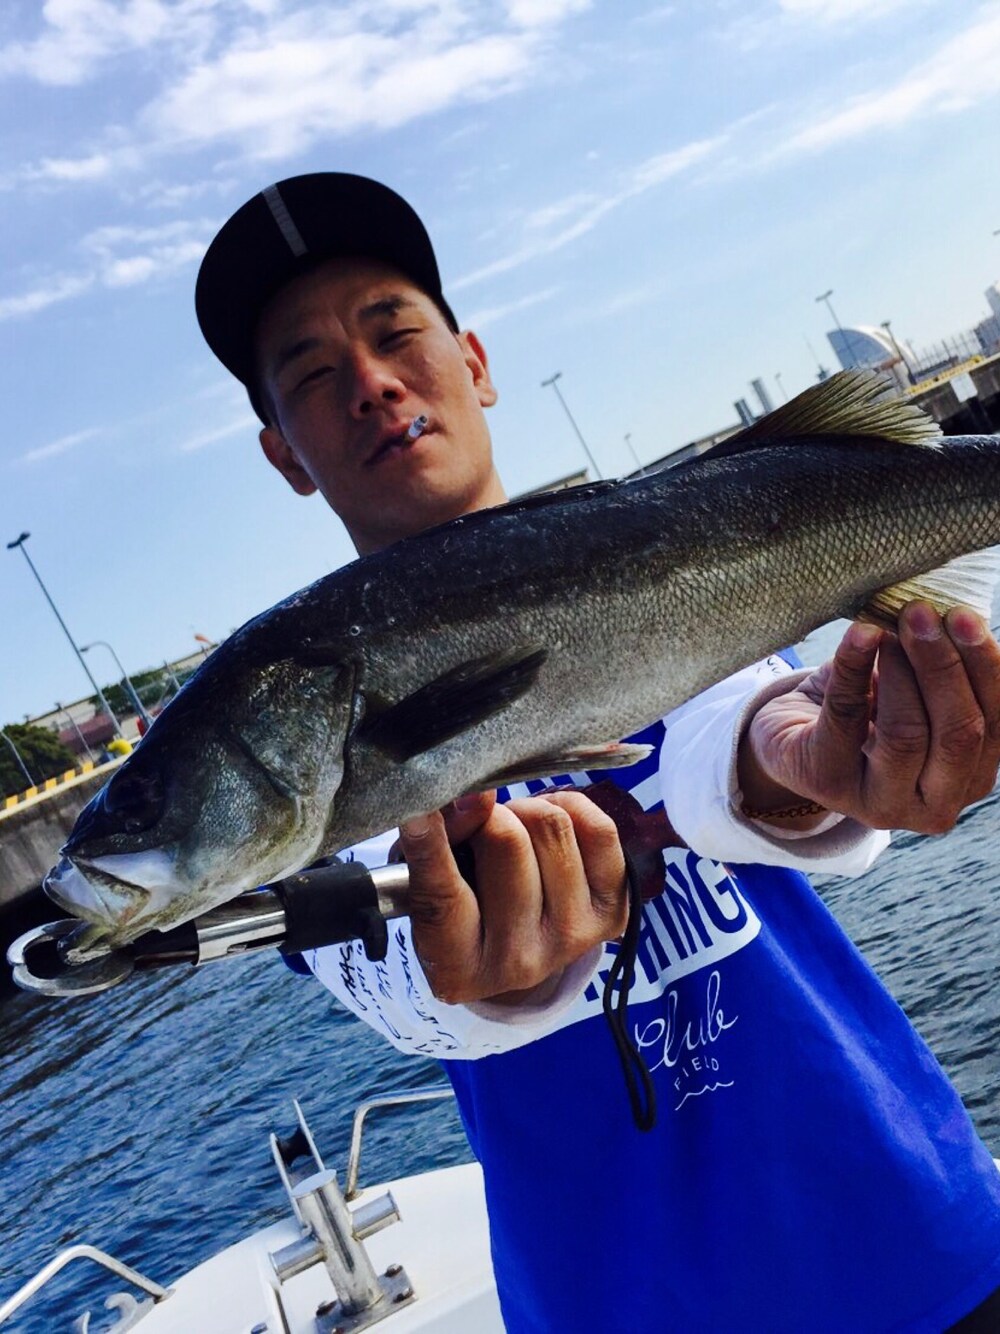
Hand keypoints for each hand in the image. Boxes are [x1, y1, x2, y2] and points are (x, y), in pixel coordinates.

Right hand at [397, 788, 627, 1005]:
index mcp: (459, 966)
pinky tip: (551, 823)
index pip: (442, 897)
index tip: (418, 806)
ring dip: (526, 811)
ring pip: (552, 826)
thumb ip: (439, 846)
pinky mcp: (612, 912)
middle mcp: (519, 962)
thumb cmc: (463, 910)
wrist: (517, 948)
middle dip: (488, 815)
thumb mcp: (430, 888)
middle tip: (481, 822)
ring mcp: (572, 938)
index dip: (429, 844)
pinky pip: (600, 831)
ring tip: (513, 828)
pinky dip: (570, 809)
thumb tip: (475, 796)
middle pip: (506, 841)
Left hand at [739, 601, 999, 833]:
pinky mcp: (828, 784)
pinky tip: (859, 634)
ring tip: (890, 623)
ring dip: (901, 668)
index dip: (985, 668)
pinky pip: (847, 717)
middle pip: (958, 733)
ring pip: (907, 733)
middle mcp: (935, 806)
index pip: (996, 725)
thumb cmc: (868, 713)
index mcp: (972, 780)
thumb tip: (950, 614)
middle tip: (923, 613)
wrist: (793, 741)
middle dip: (944, 666)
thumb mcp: (916, 695)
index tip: (964, 616)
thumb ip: (941, 670)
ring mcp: (881, 805)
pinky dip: (854, 668)